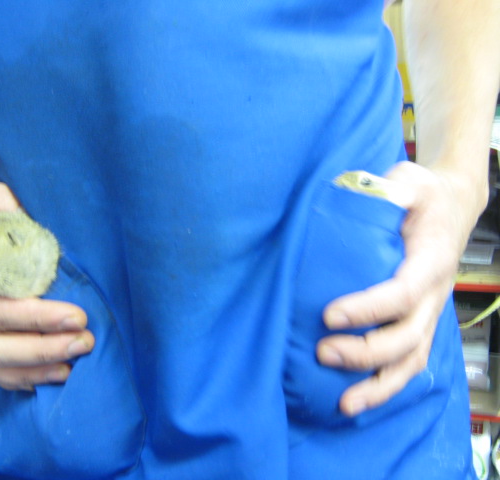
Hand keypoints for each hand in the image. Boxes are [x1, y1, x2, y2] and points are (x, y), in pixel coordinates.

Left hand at [316, 161, 478, 415]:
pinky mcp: (419, 325)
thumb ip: (390, 188)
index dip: (369, 309)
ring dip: (378, 386)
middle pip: (407, 337)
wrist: (451, 209)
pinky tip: (355, 401)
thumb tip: (363, 192)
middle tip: (323, 352)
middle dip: (365, 352)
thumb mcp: (410, 181)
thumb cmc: (425, 196)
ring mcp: (429, 315)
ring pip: (411, 362)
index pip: (403, 293)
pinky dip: (385, 387)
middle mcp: (434, 295)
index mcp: (431, 261)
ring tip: (342, 403)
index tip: (329, 315)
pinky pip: (408, 364)